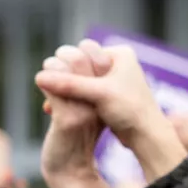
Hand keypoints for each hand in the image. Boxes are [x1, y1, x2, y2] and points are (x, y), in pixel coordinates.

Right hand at [35, 40, 186, 182]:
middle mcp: (118, 63)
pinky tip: (57, 111)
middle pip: (80, 66)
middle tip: (52, 93)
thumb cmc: (130, 111)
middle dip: (66, 80)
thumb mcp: (97, 94)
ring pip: (81, 81)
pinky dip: (74, 100)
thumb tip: (39, 77)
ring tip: (51, 104)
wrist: (147, 137)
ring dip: (67, 92)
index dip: (69, 66)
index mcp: (119, 54)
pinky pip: (85, 93)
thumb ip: (69, 84)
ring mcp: (114, 80)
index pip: (82, 51)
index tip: (58, 81)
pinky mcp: (111, 96)